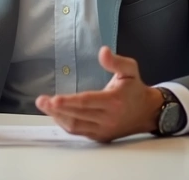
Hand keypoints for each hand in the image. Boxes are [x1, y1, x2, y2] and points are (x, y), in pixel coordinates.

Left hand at [35, 46, 163, 142]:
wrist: (148, 113)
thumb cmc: (135, 89)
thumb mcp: (130, 70)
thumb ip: (116, 61)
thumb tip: (103, 51)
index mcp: (114, 101)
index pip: (88, 102)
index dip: (70, 102)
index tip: (54, 99)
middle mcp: (108, 118)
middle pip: (78, 115)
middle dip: (57, 109)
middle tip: (41, 101)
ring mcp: (104, 129)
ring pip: (76, 126)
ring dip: (58, 117)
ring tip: (44, 106)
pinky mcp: (100, 136)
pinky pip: (79, 132)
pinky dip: (65, 123)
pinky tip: (56, 114)